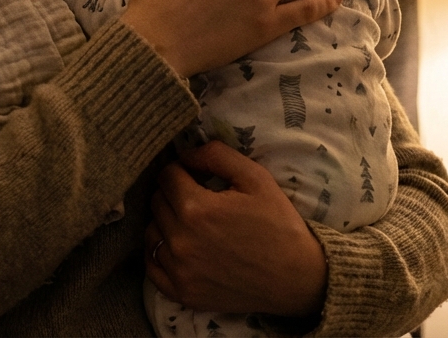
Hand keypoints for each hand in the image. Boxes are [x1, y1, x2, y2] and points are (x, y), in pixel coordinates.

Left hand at [146, 141, 327, 317]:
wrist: (296, 279)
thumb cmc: (278, 224)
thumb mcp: (256, 178)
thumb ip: (216, 155)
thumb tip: (185, 153)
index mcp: (196, 208)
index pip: (167, 175)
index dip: (182, 170)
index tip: (196, 176)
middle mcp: (180, 240)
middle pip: (157, 201)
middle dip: (174, 194)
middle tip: (198, 199)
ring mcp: (178, 270)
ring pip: (151, 232)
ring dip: (165, 222)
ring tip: (192, 224)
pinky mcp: (181, 293)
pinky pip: (151, 265)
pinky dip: (160, 253)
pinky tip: (180, 247)